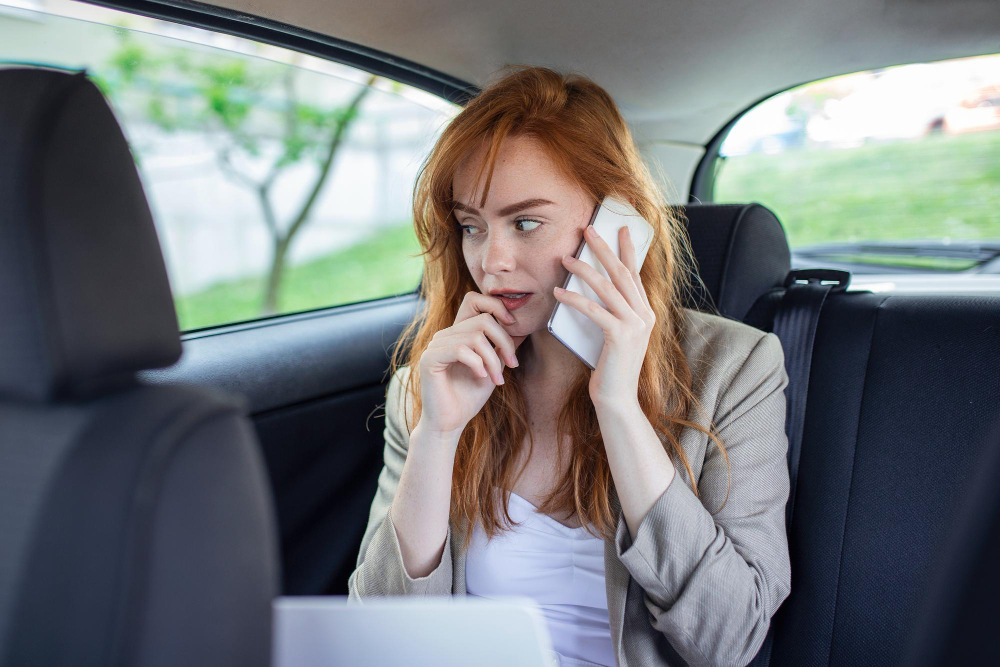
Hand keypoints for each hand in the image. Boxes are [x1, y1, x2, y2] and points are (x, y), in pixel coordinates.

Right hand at [417, 291, 527, 438]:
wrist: (450, 423)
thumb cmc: (469, 396)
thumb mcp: (494, 367)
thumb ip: (502, 346)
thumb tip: (522, 326)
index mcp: (458, 332)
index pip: (475, 300)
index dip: (497, 306)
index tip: (514, 327)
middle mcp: (445, 334)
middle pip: (483, 319)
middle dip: (504, 342)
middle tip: (512, 365)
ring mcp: (435, 345)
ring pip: (475, 336)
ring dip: (493, 359)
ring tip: (497, 379)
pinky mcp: (430, 359)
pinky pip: (461, 349)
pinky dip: (477, 364)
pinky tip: (481, 378)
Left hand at [553, 225, 654, 407]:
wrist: (617, 398)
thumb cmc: (611, 369)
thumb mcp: (615, 336)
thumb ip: (612, 314)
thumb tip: (591, 291)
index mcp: (646, 314)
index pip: (635, 275)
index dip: (627, 250)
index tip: (621, 229)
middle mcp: (645, 316)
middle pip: (622, 273)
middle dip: (604, 249)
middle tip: (588, 230)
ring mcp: (635, 325)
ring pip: (607, 287)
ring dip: (584, 269)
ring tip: (565, 257)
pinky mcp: (620, 336)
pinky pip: (593, 309)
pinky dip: (574, 299)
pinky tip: (558, 291)